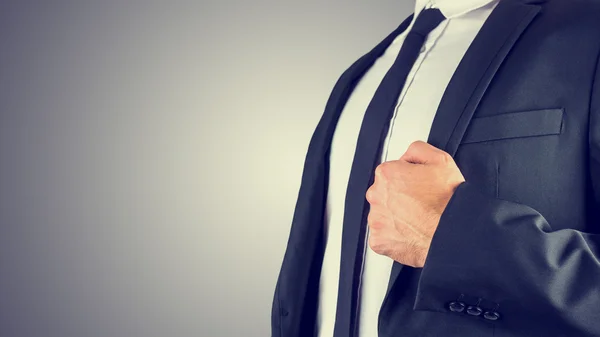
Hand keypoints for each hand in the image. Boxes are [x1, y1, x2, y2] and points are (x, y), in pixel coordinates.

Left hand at [365, 140, 464, 267]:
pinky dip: (395, 237)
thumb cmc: (448, 201)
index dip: (408, 180)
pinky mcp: (378, 241)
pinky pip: (383, 237)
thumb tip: (407, 156)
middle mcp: (376, 195)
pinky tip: (411, 233)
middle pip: (384, 194)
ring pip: (383, 215)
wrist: (452, 234)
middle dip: (399, 198)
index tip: (419, 188)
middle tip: (421, 205)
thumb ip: (417, 150)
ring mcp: (376, 219)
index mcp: (387, 174)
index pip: (391, 173)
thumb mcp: (441, 160)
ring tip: (418, 221)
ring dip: (396, 217)